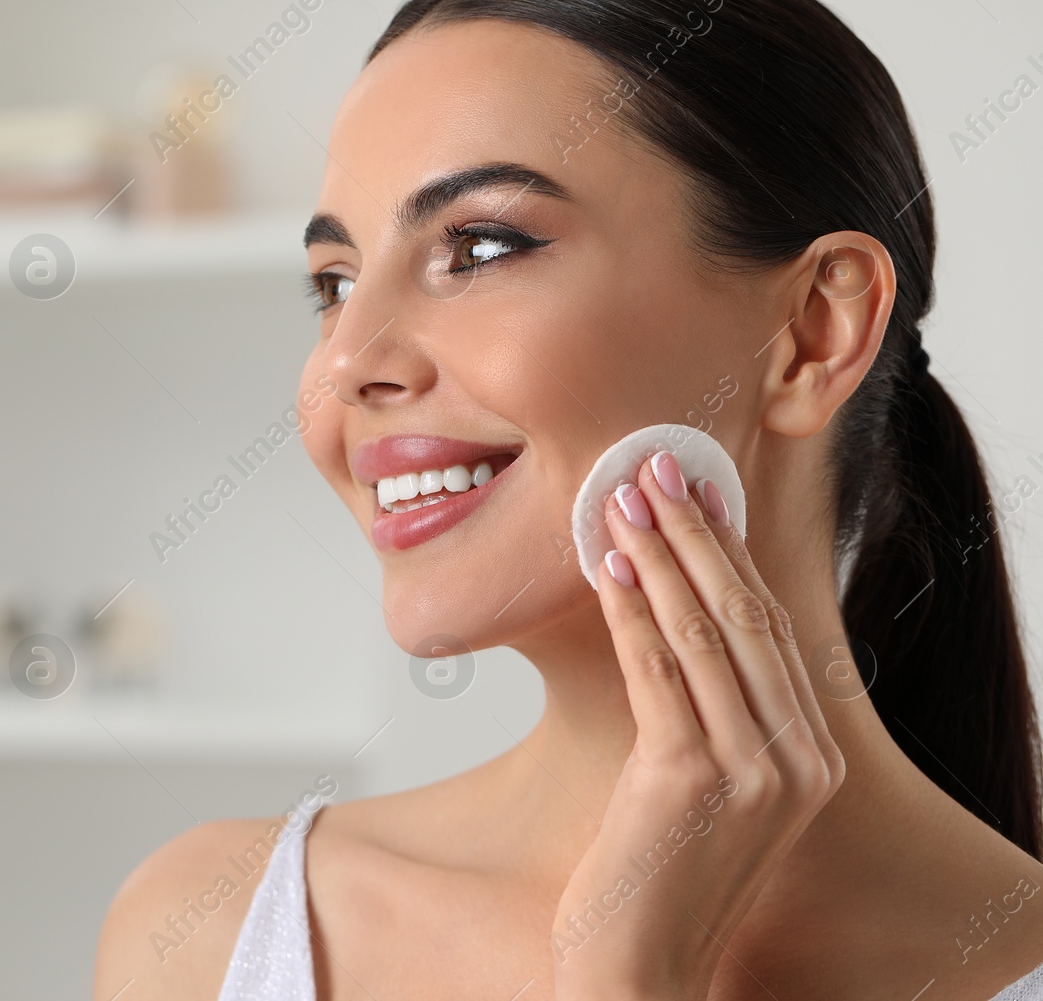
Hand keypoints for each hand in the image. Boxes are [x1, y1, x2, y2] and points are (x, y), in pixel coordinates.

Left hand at [551, 449, 844, 1000]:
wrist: (642, 972)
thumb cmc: (660, 879)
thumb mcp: (707, 790)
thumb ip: (712, 718)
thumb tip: (674, 624)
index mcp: (811, 758)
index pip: (770, 630)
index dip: (729, 554)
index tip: (696, 495)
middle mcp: (797, 759)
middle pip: (745, 617)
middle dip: (696, 534)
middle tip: (655, 468)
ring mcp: (752, 770)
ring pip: (703, 632)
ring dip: (659, 554)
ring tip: (622, 497)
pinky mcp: (691, 778)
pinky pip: (657, 670)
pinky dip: (631, 609)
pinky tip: (608, 566)